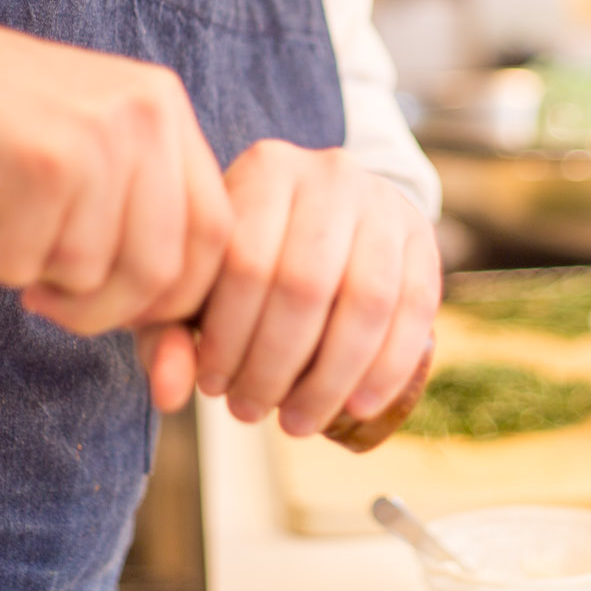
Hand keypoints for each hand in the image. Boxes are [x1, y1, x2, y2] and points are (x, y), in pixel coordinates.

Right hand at [0, 18, 230, 338]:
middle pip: (161, 271)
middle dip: (98, 312)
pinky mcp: (38, 165)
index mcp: (165, 107)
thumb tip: (169, 314)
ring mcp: (96, 138)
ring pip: (85, 277)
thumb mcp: (86, 140)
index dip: (173, 295)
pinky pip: (20, 265)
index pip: (215, 232)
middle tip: (39, 295)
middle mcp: (146, 116)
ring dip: (23, 269)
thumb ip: (135, 203)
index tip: (117, 311)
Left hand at [181, 140, 440, 434]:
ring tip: (298, 421)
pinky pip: (416, 308)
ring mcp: (384, 202)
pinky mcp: (422, 236)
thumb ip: (167, 333)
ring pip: (366, 301)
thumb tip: (170, 392)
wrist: (324, 214)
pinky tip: (356, 405)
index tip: (213, 386)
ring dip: (331, 378)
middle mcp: (330, 174)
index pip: (246, 262)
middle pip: (306, 285)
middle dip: (276, 366)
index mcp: (266, 169)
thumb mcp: (197, 280)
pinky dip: (387, 367)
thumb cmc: (246, 255)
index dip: (227, 339)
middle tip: (250, 412)